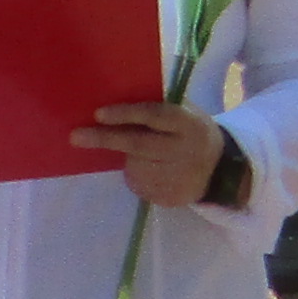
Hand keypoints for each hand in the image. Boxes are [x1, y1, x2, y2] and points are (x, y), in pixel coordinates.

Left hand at [81, 100, 228, 208]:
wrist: (221, 172)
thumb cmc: (192, 134)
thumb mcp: (187, 114)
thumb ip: (160, 109)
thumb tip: (114, 101)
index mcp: (189, 124)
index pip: (154, 115)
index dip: (126, 114)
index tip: (98, 114)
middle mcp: (184, 150)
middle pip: (138, 144)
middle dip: (105, 139)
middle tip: (76, 136)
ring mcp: (178, 177)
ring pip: (135, 167)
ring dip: (129, 161)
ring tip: (147, 157)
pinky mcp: (170, 198)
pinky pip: (140, 185)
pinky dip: (138, 176)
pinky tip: (154, 172)